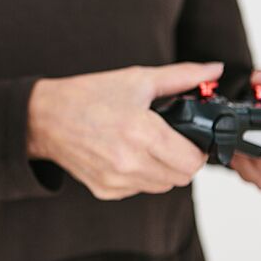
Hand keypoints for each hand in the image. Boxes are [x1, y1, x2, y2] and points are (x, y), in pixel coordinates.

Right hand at [27, 62, 223, 199]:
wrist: (45, 118)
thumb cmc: (88, 96)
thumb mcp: (137, 79)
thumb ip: (182, 77)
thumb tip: (215, 70)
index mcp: (141, 132)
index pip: (192, 161)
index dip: (197, 149)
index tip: (189, 137)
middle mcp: (129, 161)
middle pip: (181, 177)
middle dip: (182, 159)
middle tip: (170, 140)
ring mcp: (116, 180)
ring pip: (161, 186)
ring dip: (162, 170)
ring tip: (146, 146)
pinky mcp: (105, 190)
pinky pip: (138, 189)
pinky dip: (140, 176)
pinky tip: (126, 155)